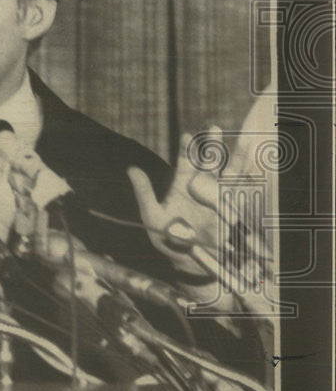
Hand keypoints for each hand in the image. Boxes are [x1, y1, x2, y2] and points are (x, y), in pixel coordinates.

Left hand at [129, 93, 274, 281]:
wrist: (191, 262)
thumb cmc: (168, 239)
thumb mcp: (153, 215)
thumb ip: (144, 192)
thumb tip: (131, 168)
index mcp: (183, 184)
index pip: (185, 161)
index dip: (186, 149)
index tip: (186, 136)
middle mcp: (203, 186)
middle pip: (209, 161)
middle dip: (212, 145)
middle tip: (212, 128)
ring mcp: (220, 196)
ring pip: (230, 171)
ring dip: (235, 156)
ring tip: (243, 139)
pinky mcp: (234, 210)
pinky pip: (244, 192)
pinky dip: (252, 178)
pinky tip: (259, 163)